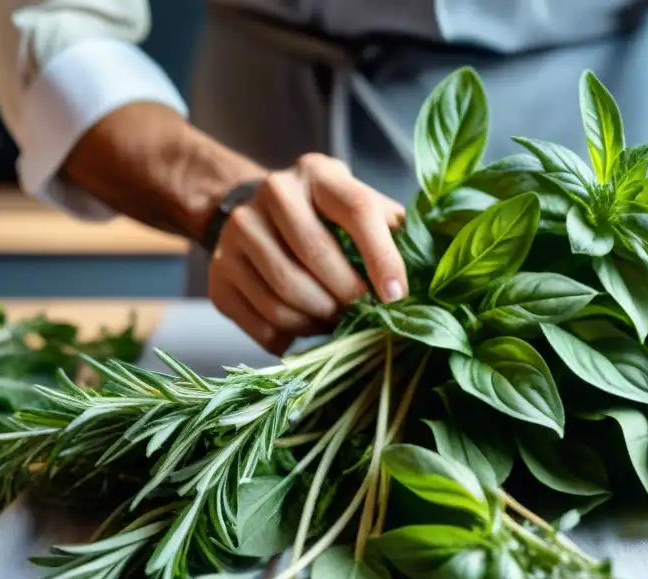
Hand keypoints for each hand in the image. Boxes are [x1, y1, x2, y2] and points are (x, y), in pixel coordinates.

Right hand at [208, 153, 407, 354]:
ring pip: (286, 295)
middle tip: (363, 314)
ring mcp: (239, 233)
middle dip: (348, 298)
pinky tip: (306, 326)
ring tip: (336, 321)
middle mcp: (273, 193)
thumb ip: (391, 228)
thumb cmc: (323, 216)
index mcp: (318, 174)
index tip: (396, 297)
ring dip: (320, 321)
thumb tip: (428, 266)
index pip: (357, 211)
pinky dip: (293, 336)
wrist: (248, 213)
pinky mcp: (219, 274)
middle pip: (316, 259)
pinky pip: (263, 323)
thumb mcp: (357, 204)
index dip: (382, 259)